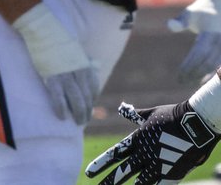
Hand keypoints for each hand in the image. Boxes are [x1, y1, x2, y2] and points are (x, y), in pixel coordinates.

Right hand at [12, 3, 99, 125]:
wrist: (42, 28)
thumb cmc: (56, 36)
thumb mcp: (74, 48)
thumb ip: (82, 60)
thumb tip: (93, 66)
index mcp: (85, 65)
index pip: (93, 88)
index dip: (92, 100)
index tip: (89, 108)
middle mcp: (79, 72)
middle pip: (87, 97)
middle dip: (86, 111)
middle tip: (83, 121)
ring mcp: (65, 75)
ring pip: (76, 100)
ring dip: (78, 114)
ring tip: (76, 123)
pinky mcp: (51, 77)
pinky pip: (58, 97)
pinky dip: (61, 109)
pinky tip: (61, 117)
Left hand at [85, 101, 218, 183]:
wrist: (196, 124)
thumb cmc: (174, 116)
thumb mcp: (151, 114)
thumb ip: (135, 114)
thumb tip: (122, 107)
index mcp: (138, 139)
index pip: (115, 154)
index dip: (101, 164)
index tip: (89, 172)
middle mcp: (144, 153)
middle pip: (123, 171)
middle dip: (109, 180)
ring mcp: (158, 164)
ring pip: (139, 181)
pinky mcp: (172, 172)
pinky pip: (158, 184)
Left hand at [168, 0, 220, 83]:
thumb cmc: (201, 11)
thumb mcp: (190, 14)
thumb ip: (180, 22)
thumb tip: (168, 25)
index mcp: (210, 34)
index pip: (198, 55)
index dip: (189, 67)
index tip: (179, 76)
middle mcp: (220, 41)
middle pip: (208, 63)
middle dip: (195, 74)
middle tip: (182, 81)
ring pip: (217, 66)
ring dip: (205, 75)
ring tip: (192, 81)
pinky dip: (213, 72)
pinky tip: (204, 78)